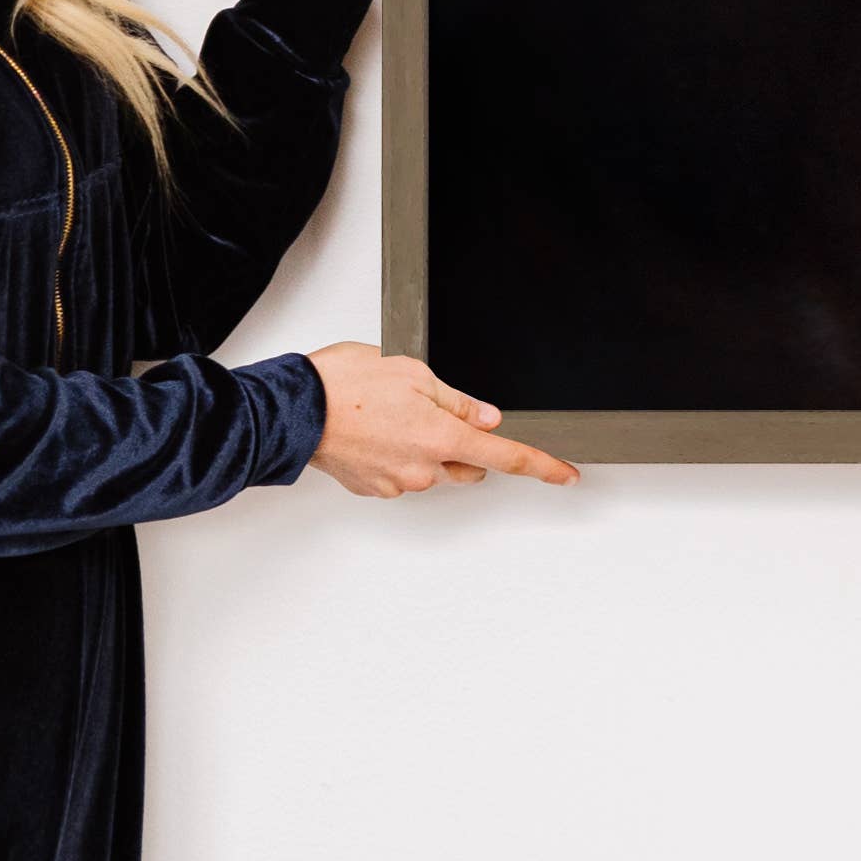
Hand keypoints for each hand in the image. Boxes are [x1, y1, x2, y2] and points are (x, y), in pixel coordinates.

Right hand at [304, 345, 578, 496]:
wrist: (294, 409)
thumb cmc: (346, 383)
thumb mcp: (415, 373)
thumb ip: (458, 401)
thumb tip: (487, 417)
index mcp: (441, 438)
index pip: (505, 455)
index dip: (541, 465)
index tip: (566, 475)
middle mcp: (423, 469)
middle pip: (467, 464)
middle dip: (465, 443)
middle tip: (435, 409)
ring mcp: (396, 483)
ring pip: (432, 469)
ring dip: (426, 446)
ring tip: (393, 412)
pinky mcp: (372, 488)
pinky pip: (401, 473)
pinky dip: (398, 454)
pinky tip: (377, 429)